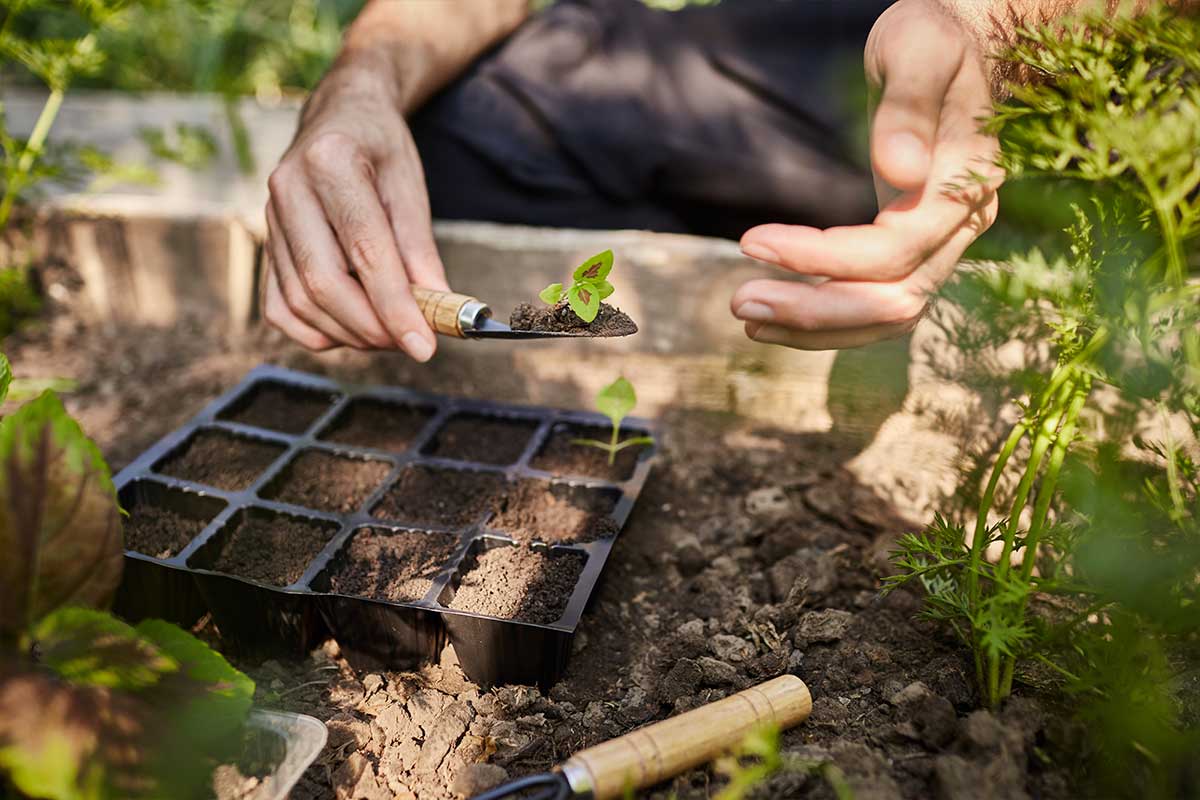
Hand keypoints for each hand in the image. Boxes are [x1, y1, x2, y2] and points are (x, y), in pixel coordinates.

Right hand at [263, 67, 447, 359]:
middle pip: (323, 283)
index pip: (365, 251)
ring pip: (299, 301)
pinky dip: (314, 332)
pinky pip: (279, 306)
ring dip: (347, 333)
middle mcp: (288, 188)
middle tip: (409, 342)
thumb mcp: (411, 187)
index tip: (425, 346)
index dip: (396, 306)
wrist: (340, 116)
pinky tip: (350, 330)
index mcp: (332, 162)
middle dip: (370, 327)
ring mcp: (268, 218)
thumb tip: (439, 310)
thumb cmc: (380, 149)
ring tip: (388, 335)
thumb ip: (421, 251)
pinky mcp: (264, 244)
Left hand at [731, 0, 1001, 349]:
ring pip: (888, 315)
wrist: (956, 44)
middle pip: (893, 300)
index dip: (821, 256)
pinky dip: (831, 320)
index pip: (892, 250)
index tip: (752, 242)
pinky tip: (780, 316)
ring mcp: (944, 242)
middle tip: (740, 304)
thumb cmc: (932, 38)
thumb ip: (909, 106)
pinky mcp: (917, 248)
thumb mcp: (918, 47)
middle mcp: (962, 225)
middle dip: (815, 311)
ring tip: (750, 319)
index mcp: (965, 184)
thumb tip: (901, 171)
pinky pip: (879, 302)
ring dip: (817, 328)